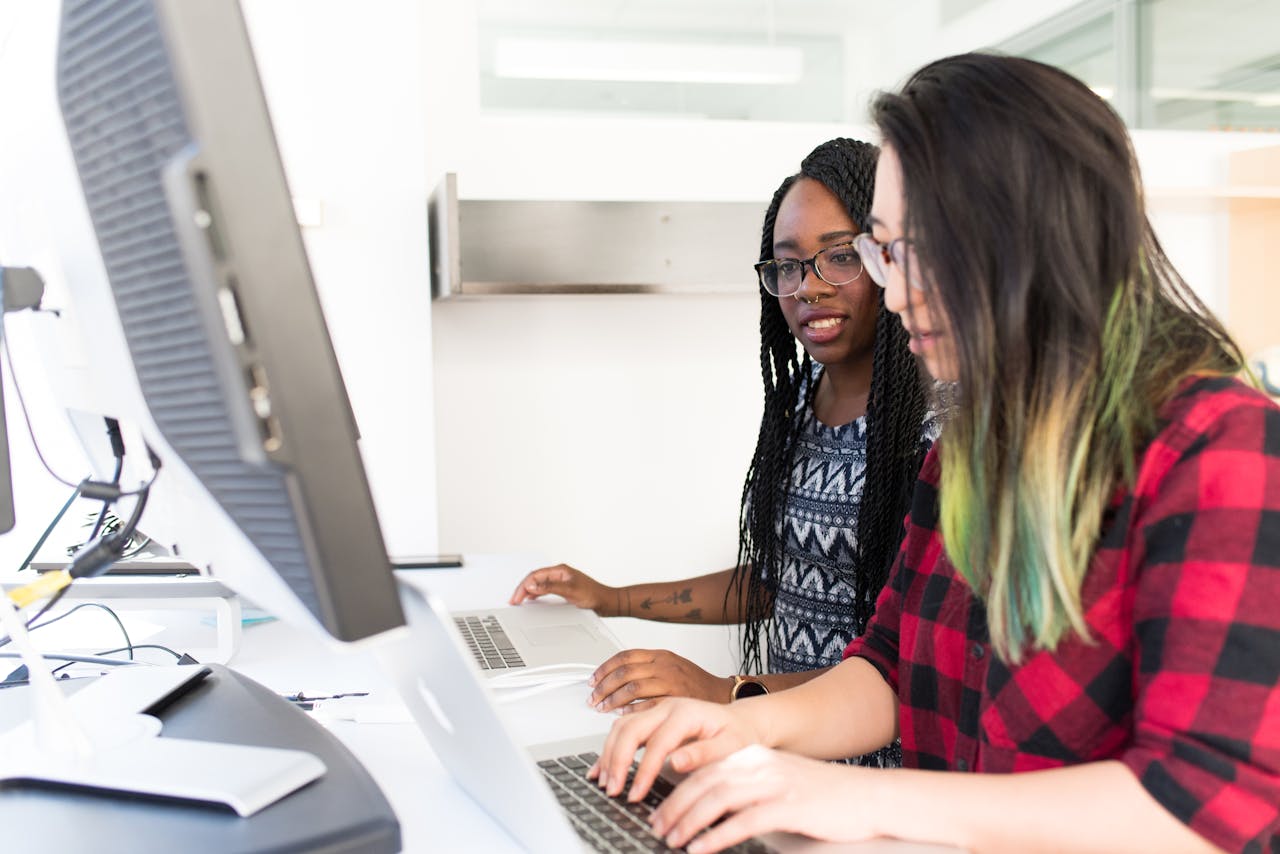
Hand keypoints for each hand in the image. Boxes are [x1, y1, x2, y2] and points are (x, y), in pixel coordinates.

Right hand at [508, 563, 620, 614]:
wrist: (607, 602)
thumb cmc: (594, 595)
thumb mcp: (570, 591)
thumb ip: (550, 588)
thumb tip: (533, 586)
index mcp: (560, 570)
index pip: (535, 575)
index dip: (523, 586)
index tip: (517, 597)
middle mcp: (559, 574)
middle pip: (535, 578)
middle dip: (522, 588)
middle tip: (513, 600)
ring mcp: (561, 581)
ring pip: (538, 584)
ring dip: (527, 591)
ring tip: (518, 600)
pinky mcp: (563, 589)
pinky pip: (544, 589)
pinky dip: (535, 594)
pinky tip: (531, 599)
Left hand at [587, 649, 732, 713]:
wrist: (722, 695)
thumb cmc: (695, 684)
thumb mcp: (670, 667)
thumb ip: (646, 669)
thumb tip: (615, 679)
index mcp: (661, 655)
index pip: (625, 656)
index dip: (605, 668)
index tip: (593, 680)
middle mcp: (665, 665)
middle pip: (625, 671)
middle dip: (604, 686)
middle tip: (593, 698)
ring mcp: (671, 681)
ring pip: (633, 686)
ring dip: (613, 698)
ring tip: (603, 708)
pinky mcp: (677, 699)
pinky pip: (649, 704)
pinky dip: (632, 709)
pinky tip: (622, 715)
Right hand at [589, 697, 765, 802]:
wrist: (742, 721)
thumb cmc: (738, 734)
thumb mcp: (730, 746)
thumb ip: (704, 754)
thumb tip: (676, 762)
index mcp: (687, 713)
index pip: (657, 742)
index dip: (644, 770)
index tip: (636, 792)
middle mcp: (668, 707)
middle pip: (631, 728)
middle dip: (617, 761)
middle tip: (613, 789)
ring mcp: (657, 710)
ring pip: (621, 726)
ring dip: (609, 754)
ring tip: (606, 781)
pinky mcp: (651, 718)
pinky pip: (623, 729)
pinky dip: (610, 748)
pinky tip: (602, 766)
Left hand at [649, 745, 877, 852]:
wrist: (869, 797)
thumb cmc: (824, 797)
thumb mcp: (780, 783)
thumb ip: (748, 788)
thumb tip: (711, 807)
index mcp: (755, 757)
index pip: (704, 770)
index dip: (676, 791)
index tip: (659, 811)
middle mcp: (760, 765)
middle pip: (704, 783)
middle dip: (675, 807)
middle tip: (657, 827)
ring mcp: (774, 784)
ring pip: (717, 799)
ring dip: (689, 821)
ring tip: (673, 839)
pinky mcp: (788, 807)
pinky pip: (743, 822)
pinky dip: (716, 836)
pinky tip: (701, 849)